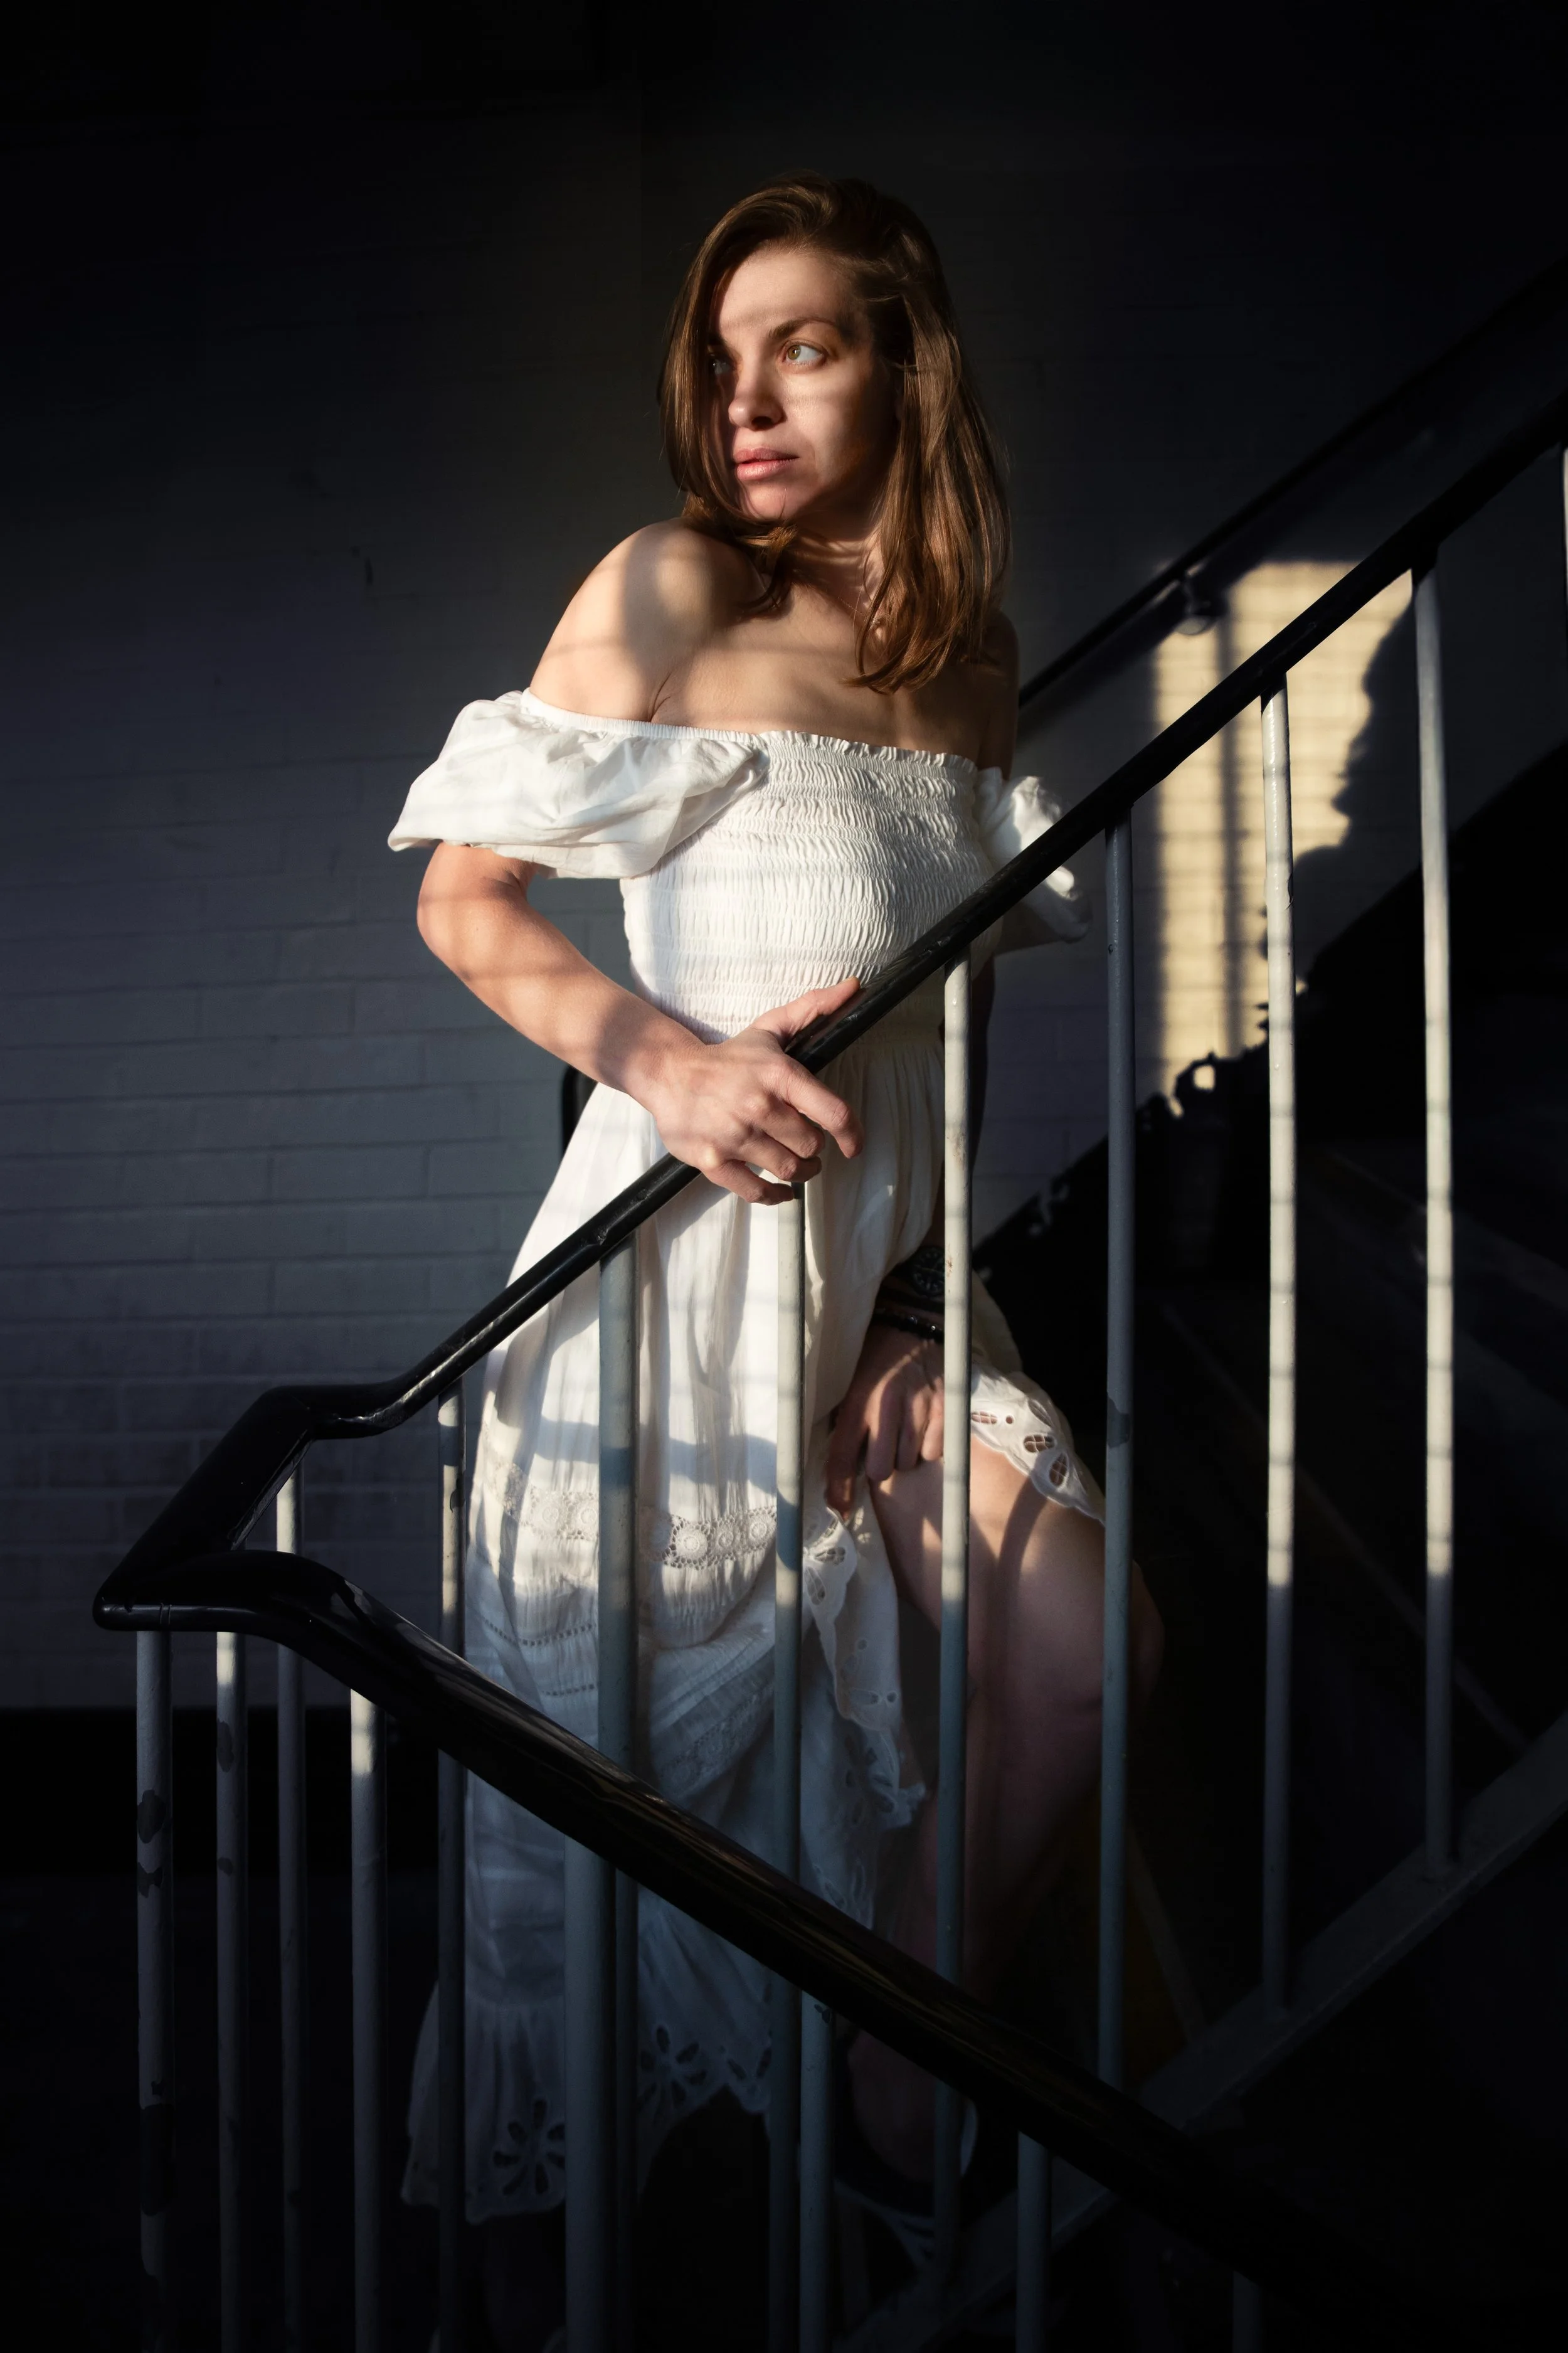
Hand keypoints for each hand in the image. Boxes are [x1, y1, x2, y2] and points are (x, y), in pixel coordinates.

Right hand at [637, 978, 864, 1204]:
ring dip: (800, 1172)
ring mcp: (735, 1136)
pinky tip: (782, 1190)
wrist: (668, 1073)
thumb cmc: (727, 1057)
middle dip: (815, 1149)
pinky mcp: (714, 1161)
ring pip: (788, 1169)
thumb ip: (813, 1009)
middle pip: (810, 1146)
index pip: (833, 1113)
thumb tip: (854, 987)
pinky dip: (774, 1195)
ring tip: (799, 1164)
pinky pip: (755, 1191)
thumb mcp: (769, 1029)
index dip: (852, 1134)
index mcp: (778, 1075)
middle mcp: (759, 1106)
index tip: (854, 1145)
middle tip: (809, 1146)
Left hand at [825, 1318, 943, 1516]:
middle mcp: (886, 1407)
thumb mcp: (848, 1382)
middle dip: (879, 1467)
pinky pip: (933, 1451)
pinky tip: (921, 1426)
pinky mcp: (944, 1407)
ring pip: (909, 1462)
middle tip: (881, 1450)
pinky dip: (927, 1446)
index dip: (839, 1490)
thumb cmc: (874, 1356)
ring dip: (903, 1455)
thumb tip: (835, 1463)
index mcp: (856, 1401)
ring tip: (901, 1430)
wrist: (911, 1323)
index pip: (843, 1457)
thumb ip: (844, 1418)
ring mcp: (918, 1408)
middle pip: (881, 1470)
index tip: (839, 1510)